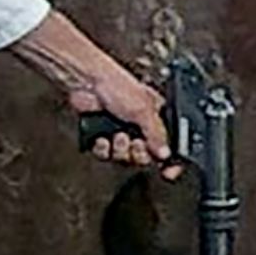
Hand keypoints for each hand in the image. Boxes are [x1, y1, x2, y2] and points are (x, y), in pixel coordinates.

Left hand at [8, 9, 181, 176]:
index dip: (168, 159)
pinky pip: (106, 155)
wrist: (86, 84)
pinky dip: (104, 149)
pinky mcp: (103, 137)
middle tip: (136, 143)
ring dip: (120, 150)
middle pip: (145, 156)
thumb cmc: (116, 84)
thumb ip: (156, 134)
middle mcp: (139, 126)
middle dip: (139, 153)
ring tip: (118, 136)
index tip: (168, 170)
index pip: (168, 145)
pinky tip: (103, 137)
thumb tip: (165, 153)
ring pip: (124, 158)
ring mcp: (121, 132)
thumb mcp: (143, 109)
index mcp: (156, 117)